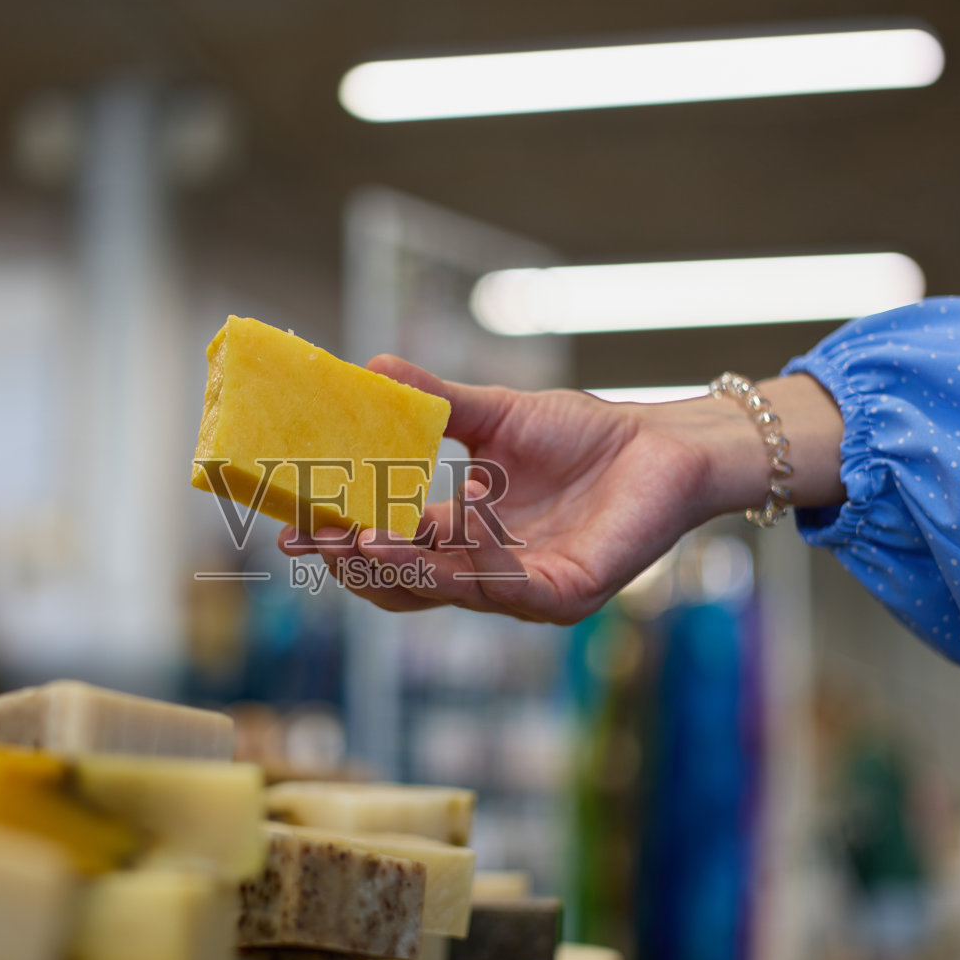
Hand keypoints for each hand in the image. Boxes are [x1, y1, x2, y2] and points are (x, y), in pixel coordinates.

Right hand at [278, 357, 843, 623]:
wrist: (665, 444)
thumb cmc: (587, 434)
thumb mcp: (495, 417)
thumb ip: (435, 404)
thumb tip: (370, 365)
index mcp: (462, 537)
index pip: (389, 550)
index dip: (341, 540)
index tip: (294, 523)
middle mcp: (488, 574)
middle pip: (406, 587)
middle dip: (357, 565)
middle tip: (315, 537)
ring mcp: (526, 591)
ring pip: (450, 593)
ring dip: (404, 569)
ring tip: (361, 542)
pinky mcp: (569, 593)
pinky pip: (512, 589)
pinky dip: (479, 563)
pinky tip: (452, 531)